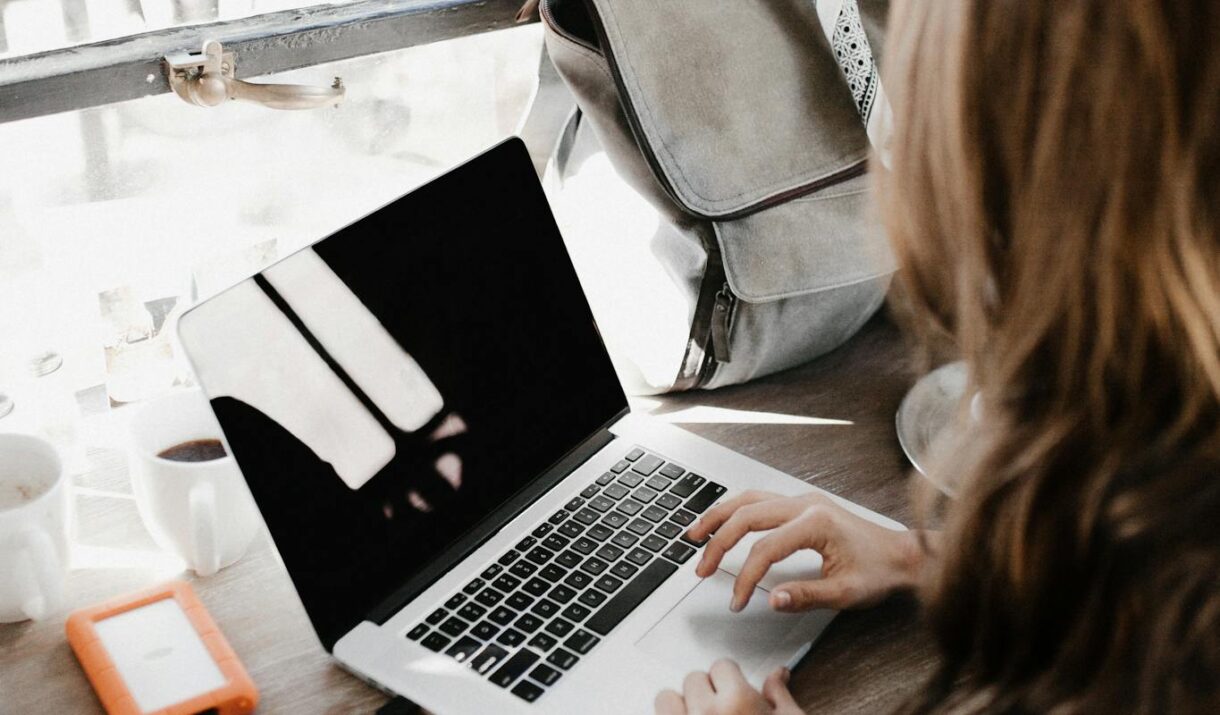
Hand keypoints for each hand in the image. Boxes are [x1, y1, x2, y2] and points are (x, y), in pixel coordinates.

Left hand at [654, 661, 800, 714]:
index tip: (736, 691)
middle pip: (693, 679)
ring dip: (681, 706)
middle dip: (707, 691)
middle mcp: (706, 714)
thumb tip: (779, 675)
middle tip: (722, 710)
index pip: (722, 666)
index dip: (731, 679)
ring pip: (667, 699)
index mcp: (737, 703)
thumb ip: (781, 697)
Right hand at [688, 490, 924, 612]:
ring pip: (748, 499)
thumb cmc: (880, 571)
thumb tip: (772, 599)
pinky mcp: (802, 504)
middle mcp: (805, 504)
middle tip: (701, 568)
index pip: (765, 548)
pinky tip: (722, 521)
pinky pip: (759, 499)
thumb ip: (806, 596)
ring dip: (719, 516)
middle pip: (747, 515)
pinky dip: (735, 510)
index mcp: (816, 523)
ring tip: (695, 535)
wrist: (902, 555)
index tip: (737, 600)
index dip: (745, 577)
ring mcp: (802, 500)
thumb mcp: (846, 593)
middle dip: (718, 542)